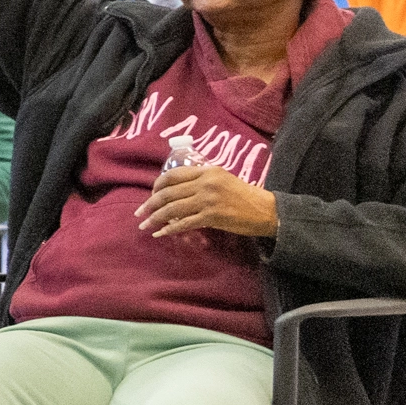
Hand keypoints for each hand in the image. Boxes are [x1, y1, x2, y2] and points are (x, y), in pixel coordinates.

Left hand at [137, 161, 276, 242]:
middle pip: (168, 193)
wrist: (267, 211)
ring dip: (155, 218)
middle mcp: (205, 183)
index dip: (157, 186)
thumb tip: (176, 190)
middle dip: (149, 204)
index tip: (150, 195)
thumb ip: (201, 180)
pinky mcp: (211, 217)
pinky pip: (183, 224)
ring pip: (172, 209)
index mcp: (207, 171)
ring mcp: (208, 200)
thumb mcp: (223, 179)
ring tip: (144, 225)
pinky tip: (160, 233)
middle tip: (139, 213)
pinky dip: (169, 229)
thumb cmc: (245, 196)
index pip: (173, 175)